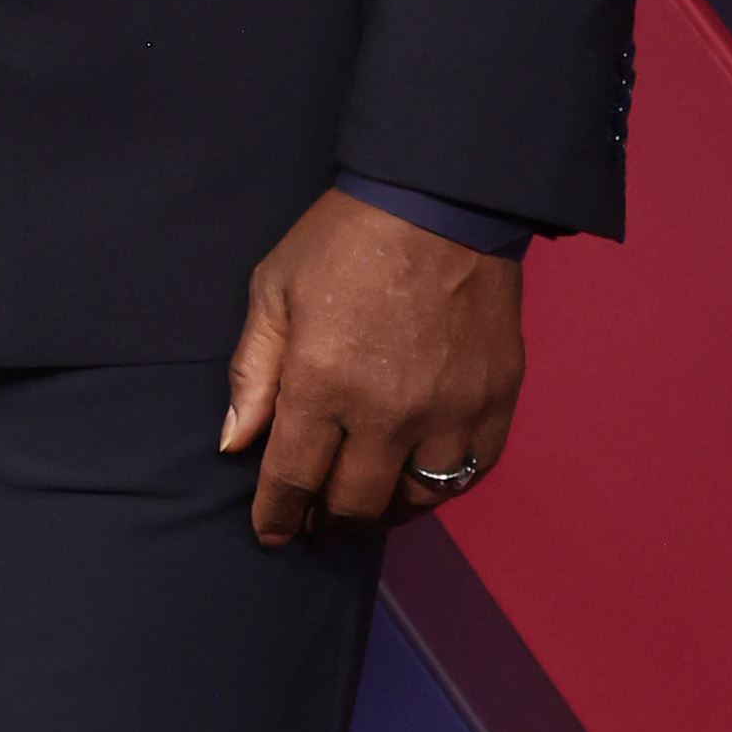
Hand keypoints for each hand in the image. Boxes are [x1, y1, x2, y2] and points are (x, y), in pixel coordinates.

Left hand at [220, 190, 522, 548]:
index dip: (278, 516)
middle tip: (317, 523)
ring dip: (387, 511)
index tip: (272, 531)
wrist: (442, 200)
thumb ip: (253, 374)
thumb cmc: (346, 240)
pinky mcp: (496, 398)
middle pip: (356, 504)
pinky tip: (422, 477)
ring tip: (368, 504)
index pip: (293, 480)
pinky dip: (445, 483)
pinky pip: (473, 470)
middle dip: (328, 523)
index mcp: (324, 385)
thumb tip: (235, 443)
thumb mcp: (274, 292)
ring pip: (418, 499)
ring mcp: (450, 410)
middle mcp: (389, 412)